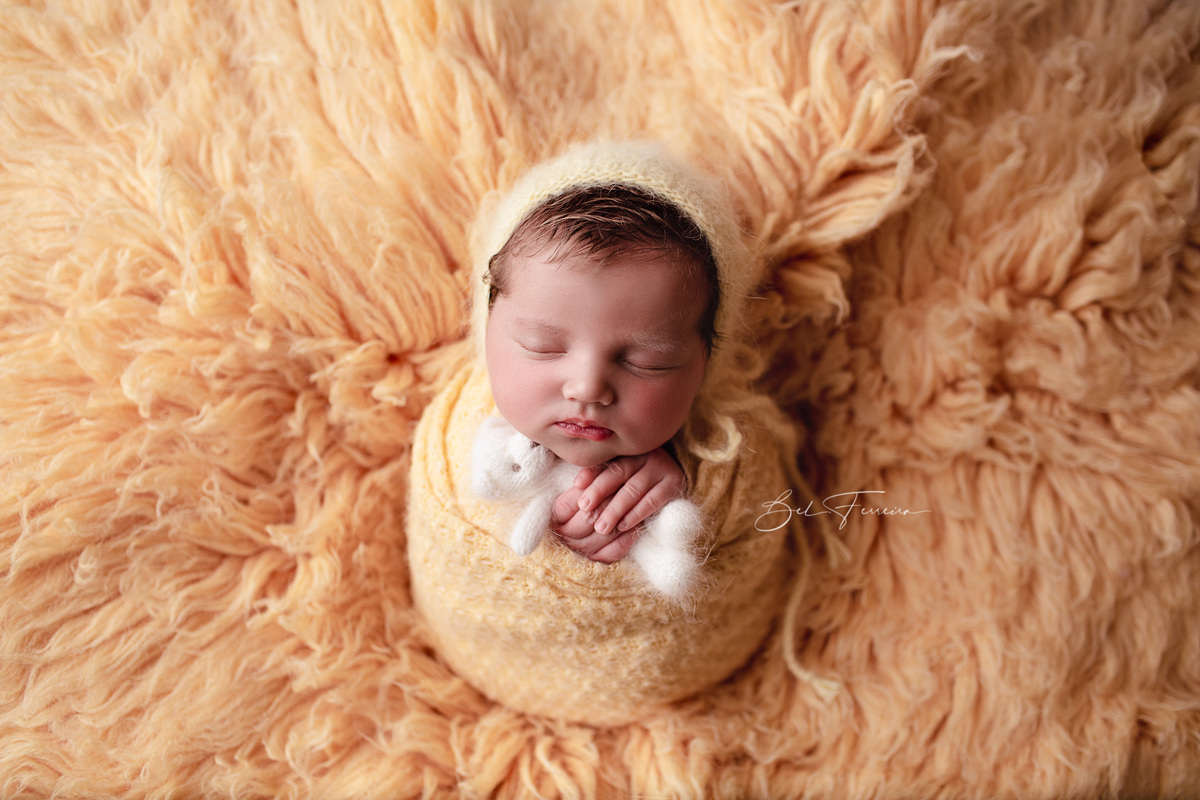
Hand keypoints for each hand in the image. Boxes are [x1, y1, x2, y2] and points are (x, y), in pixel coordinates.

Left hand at [550, 448, 686, 562]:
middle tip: (584, 508)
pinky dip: (636, 514)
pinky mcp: (674, 483)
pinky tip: (623, 526)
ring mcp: (660, 467)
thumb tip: (574, 487)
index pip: (606, 461)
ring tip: (601, 526)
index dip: (591, 473)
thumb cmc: (635, 480)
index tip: (576, 485)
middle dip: (599, 492)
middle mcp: (644, 454)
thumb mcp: (619, 476)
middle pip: (618, 472)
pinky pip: (653, 500)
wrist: (673, 479)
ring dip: (615, 509)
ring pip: (633, 489)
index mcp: (628, 449)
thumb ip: (601, 475)